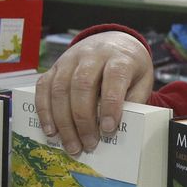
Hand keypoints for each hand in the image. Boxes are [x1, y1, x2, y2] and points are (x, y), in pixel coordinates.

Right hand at [35, 31, 153, 154]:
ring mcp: (70, 58)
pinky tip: (51, 130)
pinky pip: (44, 87)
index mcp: (119, 57)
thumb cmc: (129, 68)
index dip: (110, 104)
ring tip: (71, 144)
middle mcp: (92, 54)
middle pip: (82, 84)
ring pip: (60, 88)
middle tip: (89, 144)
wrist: (113, 42)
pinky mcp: (55, 66)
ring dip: (63, 120)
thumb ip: (133, 101)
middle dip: (83, 119)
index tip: (108, 129)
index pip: (114, 77)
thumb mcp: (142, 81)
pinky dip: (44, 110)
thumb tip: (119, 129)